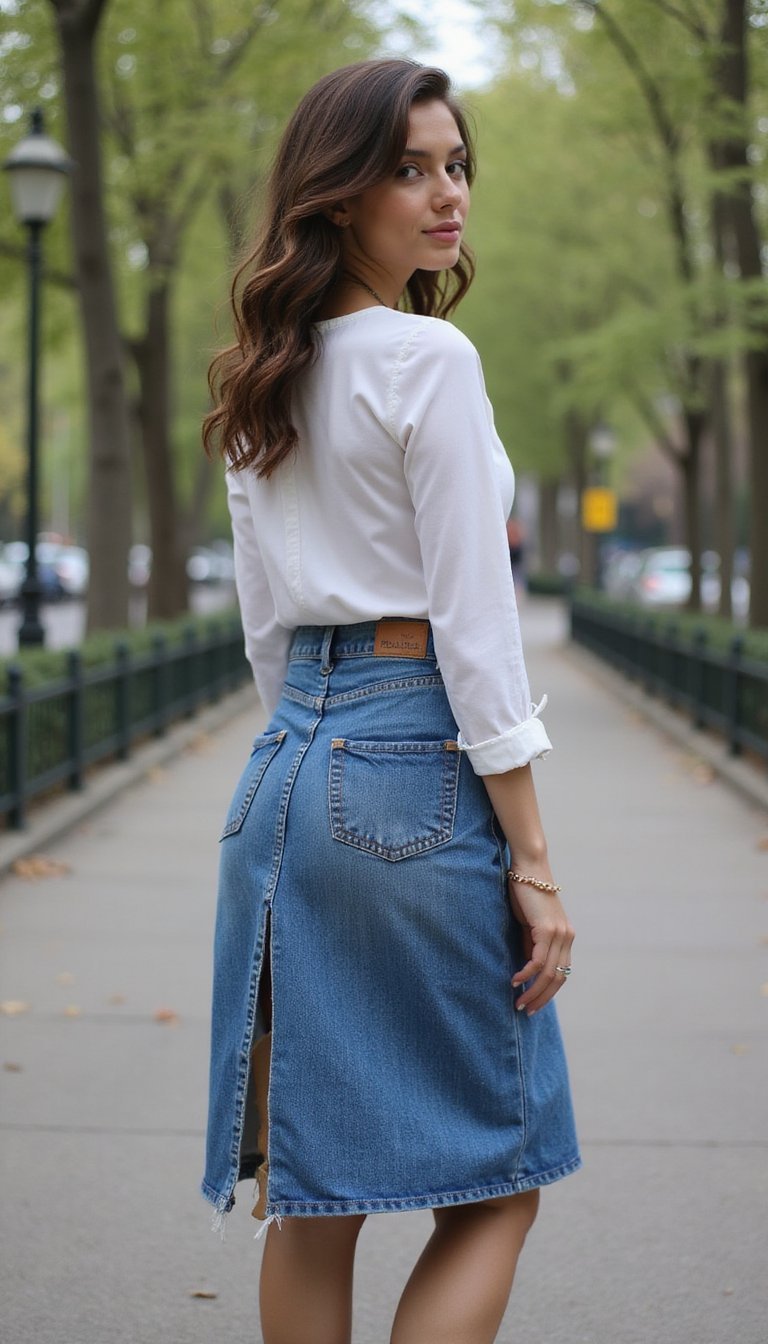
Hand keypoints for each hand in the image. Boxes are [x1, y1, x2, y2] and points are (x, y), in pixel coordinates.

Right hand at [507, 875, 574, 1014]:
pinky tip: (515, 981)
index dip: (548, 993)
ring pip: (549, 974)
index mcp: (565, 937)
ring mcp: (559, 933)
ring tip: (518, 1002)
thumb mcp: (529, 925)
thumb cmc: (525, 893)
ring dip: (533, 991)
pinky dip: (527, 975)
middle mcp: (567, 937)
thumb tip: (527, 971)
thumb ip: (531, 945)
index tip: (533, 1005)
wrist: (527, 867)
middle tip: (525, 1010)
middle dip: (541, 998)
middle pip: (558, 979)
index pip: (561, 974)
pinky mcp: (547, 929)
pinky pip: (538, 960)